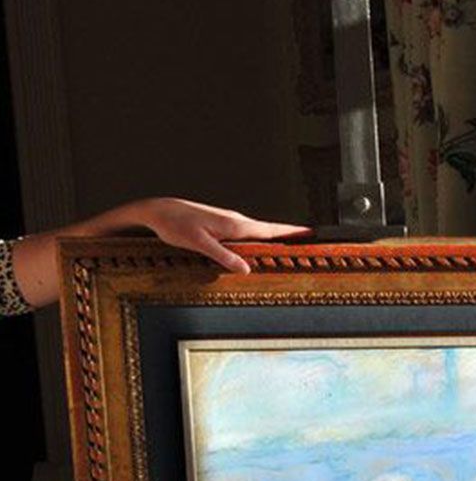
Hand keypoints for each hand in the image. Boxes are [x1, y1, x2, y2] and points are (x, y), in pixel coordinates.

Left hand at [135, 198, 308, 274]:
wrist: (158, 210)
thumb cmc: (175, 224)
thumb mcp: (198, 243)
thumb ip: (223, 256)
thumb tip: (245, 269)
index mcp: (235, 225)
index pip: (271, 229)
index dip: (292, 232)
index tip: (311, 232)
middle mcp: (236, 221)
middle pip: (270, 230)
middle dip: (290, 235)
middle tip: (309, 240)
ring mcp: (230, 222)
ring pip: (258, 232)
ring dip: (275, 237)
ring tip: (291, 244)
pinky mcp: (222, 225)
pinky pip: (247, 233)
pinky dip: (260, 238)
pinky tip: (259, 246)